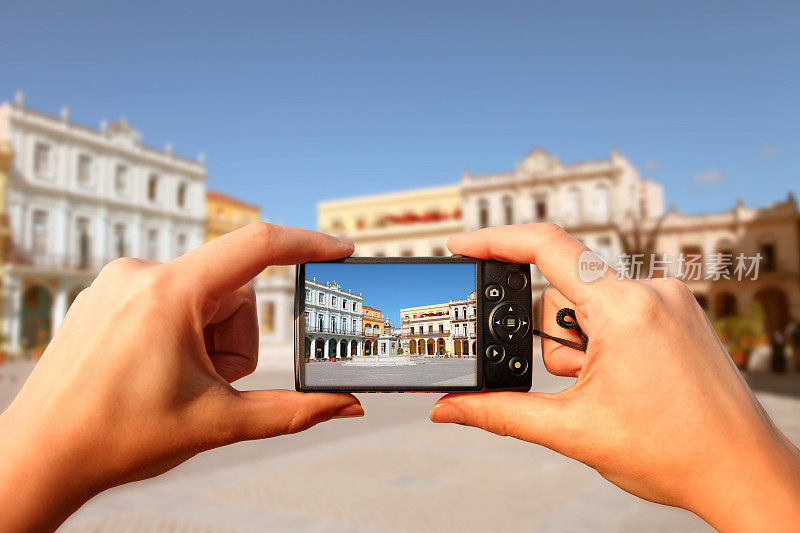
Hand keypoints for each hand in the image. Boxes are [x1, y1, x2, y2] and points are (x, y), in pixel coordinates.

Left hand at [0, 223, 361, 532]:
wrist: (39, 458)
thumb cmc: (122, 439)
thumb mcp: (218, 423)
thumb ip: (292, 412)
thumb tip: (348, 406)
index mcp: (171, 293)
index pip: (256, 248)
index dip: (307, 246)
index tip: (342, 250)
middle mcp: (140, 273)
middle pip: (231, 291)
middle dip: (235, 339)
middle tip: (208, 383)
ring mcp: (116, 281)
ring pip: (200, 295)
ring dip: (207, 337)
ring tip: (175, 380)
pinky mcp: (103, 293)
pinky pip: (167, 297)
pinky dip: (179, 330)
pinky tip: (151, 368)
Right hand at [430, 224, 799, 531]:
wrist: (743, 473)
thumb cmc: (674, 452)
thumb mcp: (572, 431)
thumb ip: (500, 412)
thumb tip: (447, 409)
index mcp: (624, 310)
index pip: (545, 246)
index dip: (492, 240)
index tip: (459, 246)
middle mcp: (652, 291)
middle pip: (564, 289)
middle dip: (552, 338)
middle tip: (577, 383)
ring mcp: (670, 299)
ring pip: (591, 302)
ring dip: (579, 344)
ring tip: (609, 390)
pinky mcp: (679, 312)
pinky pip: (620, 308)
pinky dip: (603, 339)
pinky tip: (626, 380)